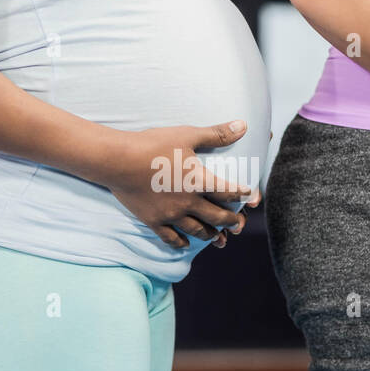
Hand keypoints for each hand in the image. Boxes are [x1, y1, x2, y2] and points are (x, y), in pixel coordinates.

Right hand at [100, 120, 257, 248]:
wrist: (118, 161)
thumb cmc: (152, 145)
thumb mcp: (186, 135)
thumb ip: (216, 134)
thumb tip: (243, 125)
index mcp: (199, 181)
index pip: (228, 191)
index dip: (242, 194)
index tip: (251, 197)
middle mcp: (188, 202)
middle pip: (216, 216)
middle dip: (230, 221)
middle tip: (239, 224)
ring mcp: (170, 215)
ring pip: (196, 230)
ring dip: (210, 235)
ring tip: (218, 238)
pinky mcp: (153, 221)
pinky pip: (170, 238)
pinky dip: (181, 243)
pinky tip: (187, 245)